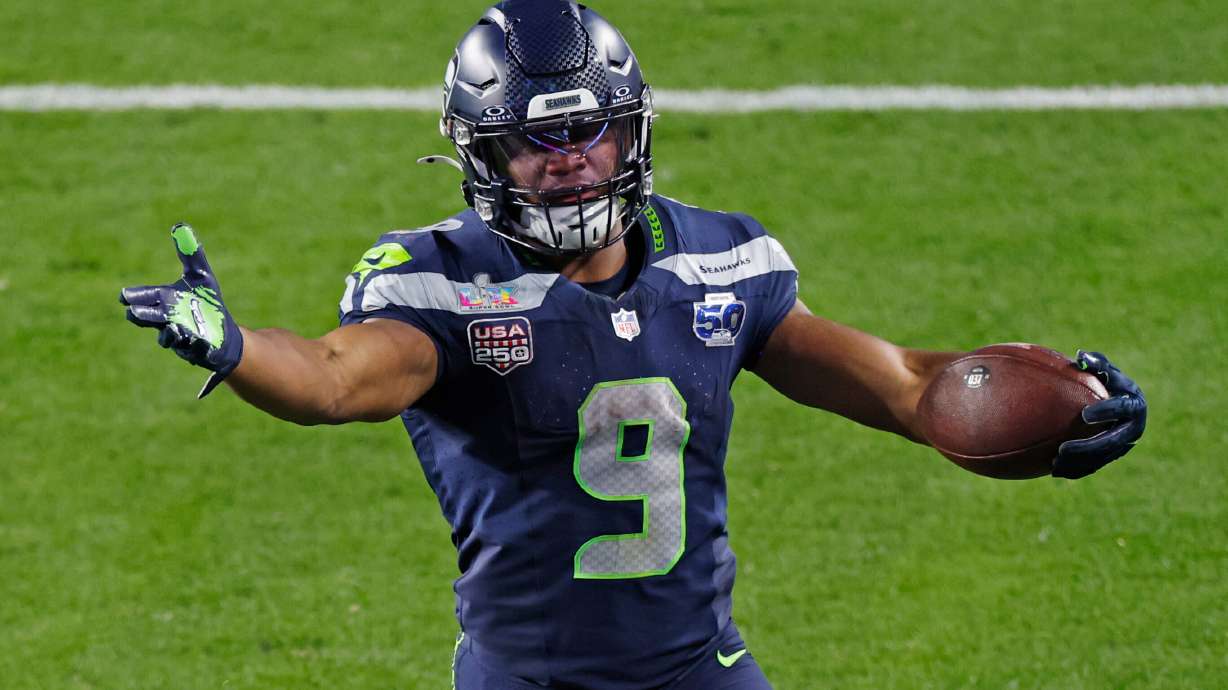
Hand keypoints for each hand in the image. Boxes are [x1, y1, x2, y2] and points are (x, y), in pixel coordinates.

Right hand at [119, 223, 243, 397]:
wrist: (222, 333)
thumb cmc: (207, 303)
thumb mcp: (201, 276)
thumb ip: (191, 255)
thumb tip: (180, 226)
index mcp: (167, 302)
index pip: (150, 297)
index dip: (137, 297)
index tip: (123, 295)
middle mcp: (170, 321)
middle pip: (153, 318)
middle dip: (144, 316)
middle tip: (132, 314)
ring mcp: (181, 338)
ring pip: (170, 337)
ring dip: (170, 333)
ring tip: (173, 328)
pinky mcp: (196, 351)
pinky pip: (192, 350)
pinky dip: (192, 346)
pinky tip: (196, 340)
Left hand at [1053, 350, 1146, 478]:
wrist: (1115, 402)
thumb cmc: (1106, 380)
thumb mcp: (1105, 370)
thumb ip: (1096, 363)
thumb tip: (1081, 356)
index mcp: (1133, 405)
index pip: (1122, 410)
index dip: (1106, 412)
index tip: (1084, 414)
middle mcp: (1133, 428)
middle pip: (1111, 442)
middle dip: (1087, 447)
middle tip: (1062, 448)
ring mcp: (1123, 445)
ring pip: (1101, 458)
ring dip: (1079, 463)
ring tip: (1054, 463)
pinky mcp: (1111, 456)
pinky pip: (1094, 466)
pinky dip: (1076, 470)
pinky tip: (1054, 471)